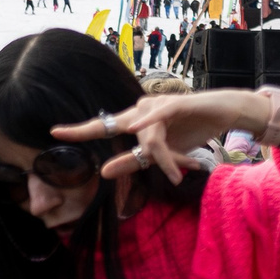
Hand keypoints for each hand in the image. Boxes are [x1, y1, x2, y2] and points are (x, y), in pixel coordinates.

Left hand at [52, 89, 272, 183]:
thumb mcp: (163, 153)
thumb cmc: (192, 128)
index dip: (80, 130)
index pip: (104, 127)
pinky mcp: (177, 104)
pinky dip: (152, 125)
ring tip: (175, 174)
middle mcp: (142, 109)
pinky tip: (139, 130)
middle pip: (114, 125)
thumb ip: (134, 161)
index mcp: (136, 121)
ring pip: (147, 136)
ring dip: (162, 157)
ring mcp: (158, 105)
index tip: (54, 133)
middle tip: (58, 132)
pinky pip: (161, 118)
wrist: (225, 112)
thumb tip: (103, 172)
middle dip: (87, 129)